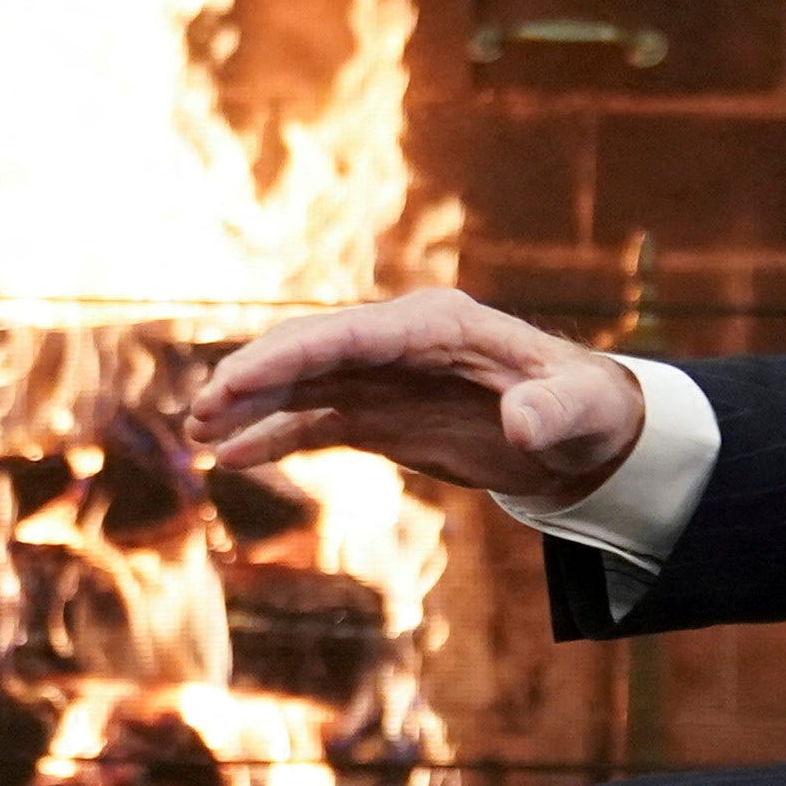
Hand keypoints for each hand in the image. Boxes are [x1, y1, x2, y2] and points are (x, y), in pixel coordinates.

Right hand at [191, 290, 649, 502]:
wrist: (586, 433)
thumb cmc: (587, 408)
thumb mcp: (581, 411)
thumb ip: (552, 412)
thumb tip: (523, 422)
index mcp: (438, 326)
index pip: (350, 334)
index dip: (290, 355)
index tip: (239, 378)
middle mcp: (400, 345)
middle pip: (310, 352)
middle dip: (253, 378)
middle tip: (201, 410)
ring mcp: (385, 381)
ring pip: (302, 386)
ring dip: (250, 406)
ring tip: (198, 432)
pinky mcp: (382, 417)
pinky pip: (316, 423)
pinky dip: (275, 437)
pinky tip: (232, 458)